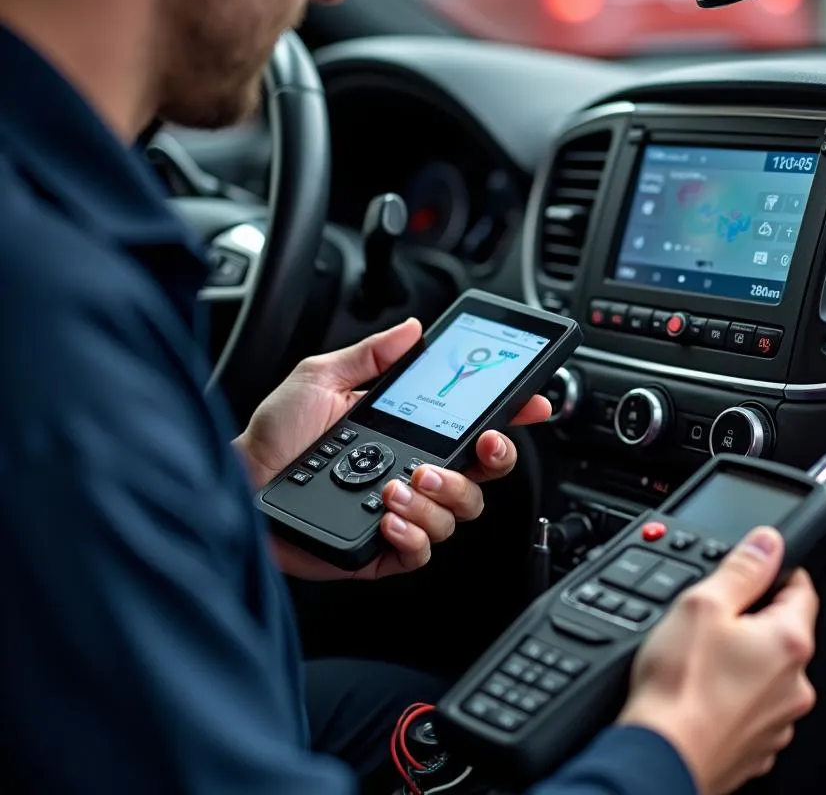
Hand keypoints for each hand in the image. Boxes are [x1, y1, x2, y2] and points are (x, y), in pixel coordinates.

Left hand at [236, 318, 550, 581]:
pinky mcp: (382, 550)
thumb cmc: (273, 436)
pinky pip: (423, 552)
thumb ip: (370, 355)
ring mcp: (402, 513)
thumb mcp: (321, 378)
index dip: (509, 414)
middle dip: (491, 459)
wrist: (237, 484)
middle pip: (484, 474)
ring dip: (441, 497)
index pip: (473, 424)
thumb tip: (411, 329)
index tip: (531, 400)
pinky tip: (390, 517)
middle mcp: (413, 473)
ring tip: (400, 483)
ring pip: (460, 513)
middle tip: (469, 447)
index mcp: (407, 433)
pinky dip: (415, 535)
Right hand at [618, 528, 818, 794]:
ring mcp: (778, 721)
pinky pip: (750, 707)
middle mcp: (795, 685)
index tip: (756, 566)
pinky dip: (730, 696)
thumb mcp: (702, 604)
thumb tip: (768, 542)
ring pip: (766, 673)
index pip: (803, 589)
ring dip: (741, 660)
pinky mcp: (756, 747)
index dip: (777, 571)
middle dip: (751, 619)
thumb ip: (741, 569)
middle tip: (710, 616)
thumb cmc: (679, 687)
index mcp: (789, 642)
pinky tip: (699, 691)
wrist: (661, 757)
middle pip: (782, 632)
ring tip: (698, 658)